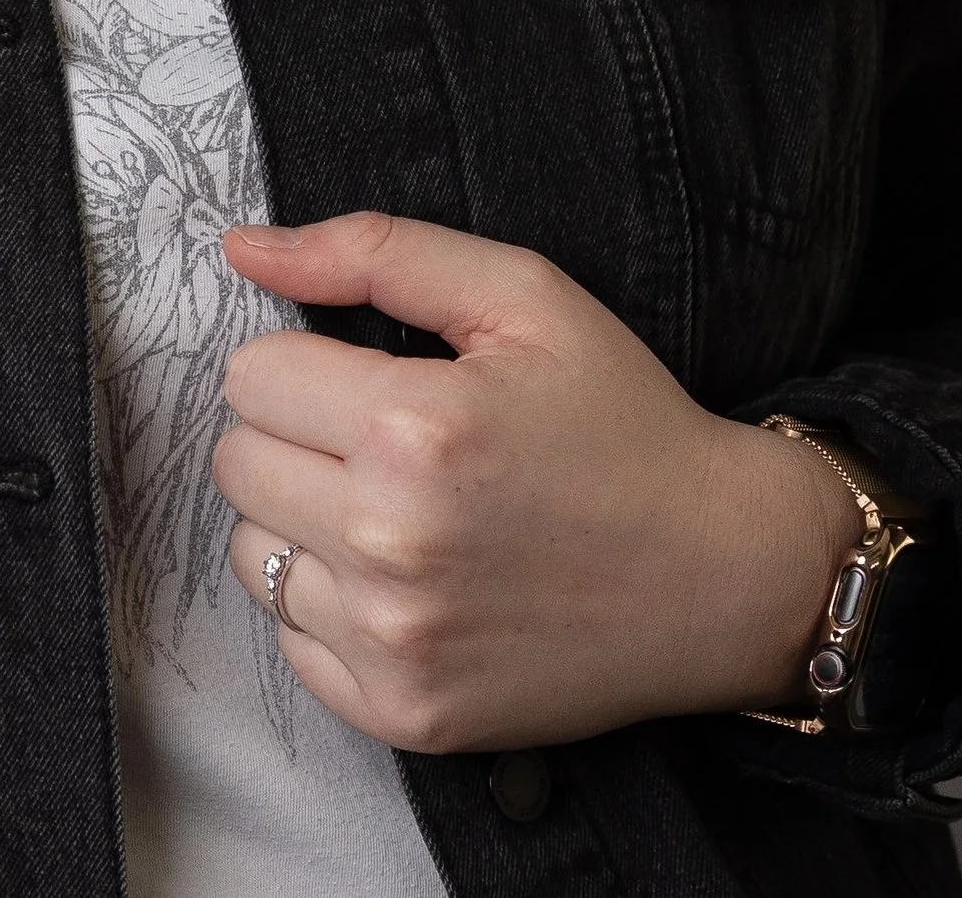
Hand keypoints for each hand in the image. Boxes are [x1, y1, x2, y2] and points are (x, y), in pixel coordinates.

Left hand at [212, 213, 860, 753]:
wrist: (724, 574)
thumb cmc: (622, 420)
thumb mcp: (521, 295)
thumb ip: (373, 252)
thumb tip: (244, 247)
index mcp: (413, 427)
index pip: (250, 376)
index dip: (306, 362)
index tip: (368, 377)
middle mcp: (390, 542)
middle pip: (238, 462)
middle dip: (296, 434)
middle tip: (383, 440)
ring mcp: (395, 640)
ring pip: (251, 552)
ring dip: (304, 521)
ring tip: (395, 509)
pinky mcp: (404, 714)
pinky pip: (291, 639)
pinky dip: (329, 605)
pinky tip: (407, 580)